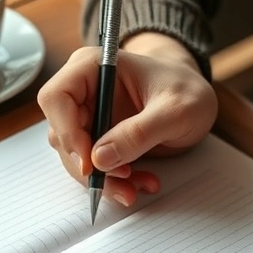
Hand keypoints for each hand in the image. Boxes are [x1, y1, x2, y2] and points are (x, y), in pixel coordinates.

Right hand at [37, 33, 216, 206]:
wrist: (195, 100)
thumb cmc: (187, 90)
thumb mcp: (176, 110)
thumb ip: (139, 132)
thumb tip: (100, 158)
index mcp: (92, 67)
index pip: (56, 98)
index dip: (67, 132)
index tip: (91, 162)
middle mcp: (83, 91)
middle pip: (62, 134)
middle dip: (89, 166)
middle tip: (123, 181)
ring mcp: (89, 117)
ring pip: (75, 157)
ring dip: (104, 179)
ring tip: (138, 185)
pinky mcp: (98, 139)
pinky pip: (94, 167)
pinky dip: (115, 181)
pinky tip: (141, 181)